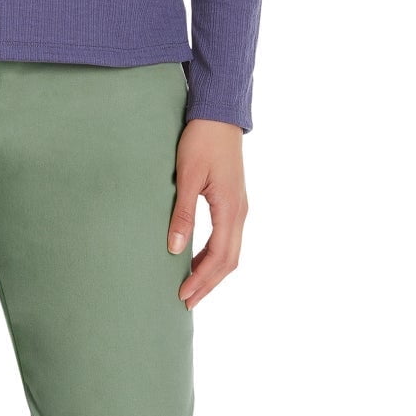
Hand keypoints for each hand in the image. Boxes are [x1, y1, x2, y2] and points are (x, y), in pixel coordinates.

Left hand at [167, 118, 248, 309]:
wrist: (218, 114)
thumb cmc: (201, 141)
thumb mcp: (188, 176)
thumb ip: (183, 212)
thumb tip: (175, 249)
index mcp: (230, 209)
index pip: (218, 257)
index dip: (201, 280)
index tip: (182, 295)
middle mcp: (240, 212)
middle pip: (229, 261)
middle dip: (208, 283)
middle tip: (186, 301)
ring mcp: (239, 206)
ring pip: (230, 251)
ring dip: (212, 271)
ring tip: (191, 286)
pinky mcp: (233, 200)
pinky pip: (228, 238)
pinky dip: (214, 255)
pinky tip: (198, 258)